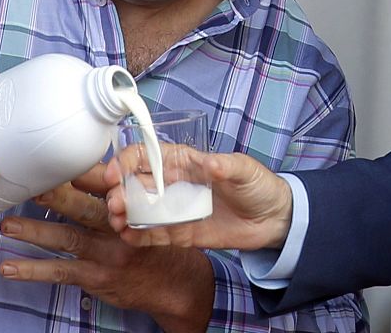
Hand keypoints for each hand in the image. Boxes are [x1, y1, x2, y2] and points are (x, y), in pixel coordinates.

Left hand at [0, 167, 213, 332]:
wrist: (175, 283)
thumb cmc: (159, 241)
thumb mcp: (153, 212)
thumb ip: (127, 193)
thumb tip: (93, 168)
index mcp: (135, 205)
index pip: (108, 184)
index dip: (83, 173)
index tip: (58, 160)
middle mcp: (121, 227)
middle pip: (85, 208)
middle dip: (57, 197)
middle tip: (32, 188)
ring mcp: (108, 253)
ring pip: (68, 239)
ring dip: (35, 232)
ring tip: (8, 225)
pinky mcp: (98, 277)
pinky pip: (62, 272)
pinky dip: (34, 270)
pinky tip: (10, 266)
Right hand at [104, 150, 292, 250]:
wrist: (273, 219)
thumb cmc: (259, 186)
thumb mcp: (245, 170)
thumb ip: (227, 166)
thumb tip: (210, 163)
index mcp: (186, 162)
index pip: (149, 155)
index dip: (128, 161)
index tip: (117, 173)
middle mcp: (175, 184)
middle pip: (138, 184)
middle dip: (121, 191)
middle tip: (117, 203)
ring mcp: (176, 210)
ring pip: (141, 210)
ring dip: (125, 213)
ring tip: (118, 221)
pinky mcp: (181, 233)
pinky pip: (154, 234)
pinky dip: (138, 235)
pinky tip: (127, 236)